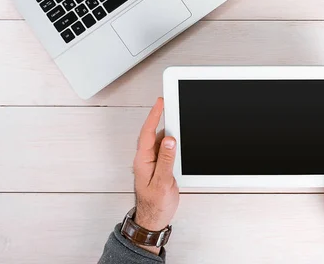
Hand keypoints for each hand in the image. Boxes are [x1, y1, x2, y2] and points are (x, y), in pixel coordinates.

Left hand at [132, 98, 179, 253]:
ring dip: (170, 133)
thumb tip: (169, 140)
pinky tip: (181, 144)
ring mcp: (152, 163)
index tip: (161, 103)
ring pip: (161, 142)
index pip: (147, 132)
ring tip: (181, 125)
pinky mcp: (159, 167)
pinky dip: (173, 145)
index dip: (154, 116)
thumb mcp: (162, 182)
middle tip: (173, 107)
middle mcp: (146, 159)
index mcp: (142, 161)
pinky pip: (165, 150)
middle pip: (154, 133)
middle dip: (163, 119)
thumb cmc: (154, 204)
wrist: (153, 219)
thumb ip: (166, 160)